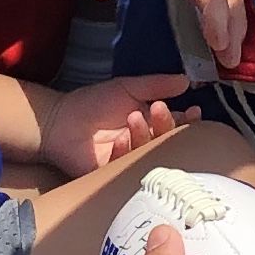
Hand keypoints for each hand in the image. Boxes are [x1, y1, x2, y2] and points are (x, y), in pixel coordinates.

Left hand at [42, 74, 192, 176]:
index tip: (194, 111)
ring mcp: (131, 160)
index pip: (176, 126)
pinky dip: (126, 151)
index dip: (187, 121)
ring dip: (145, 135)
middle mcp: (145, 144)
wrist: (60, 120)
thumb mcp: (127, 88)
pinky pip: (126, 166)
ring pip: (149, 154)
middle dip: (167, 126)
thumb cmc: (92, 103)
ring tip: (134, 117)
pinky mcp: (114, 174)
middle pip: (166, 141)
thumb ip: (156, 85)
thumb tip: (187, 81)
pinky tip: (121, 138)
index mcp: (150, 124)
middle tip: (159, 110)